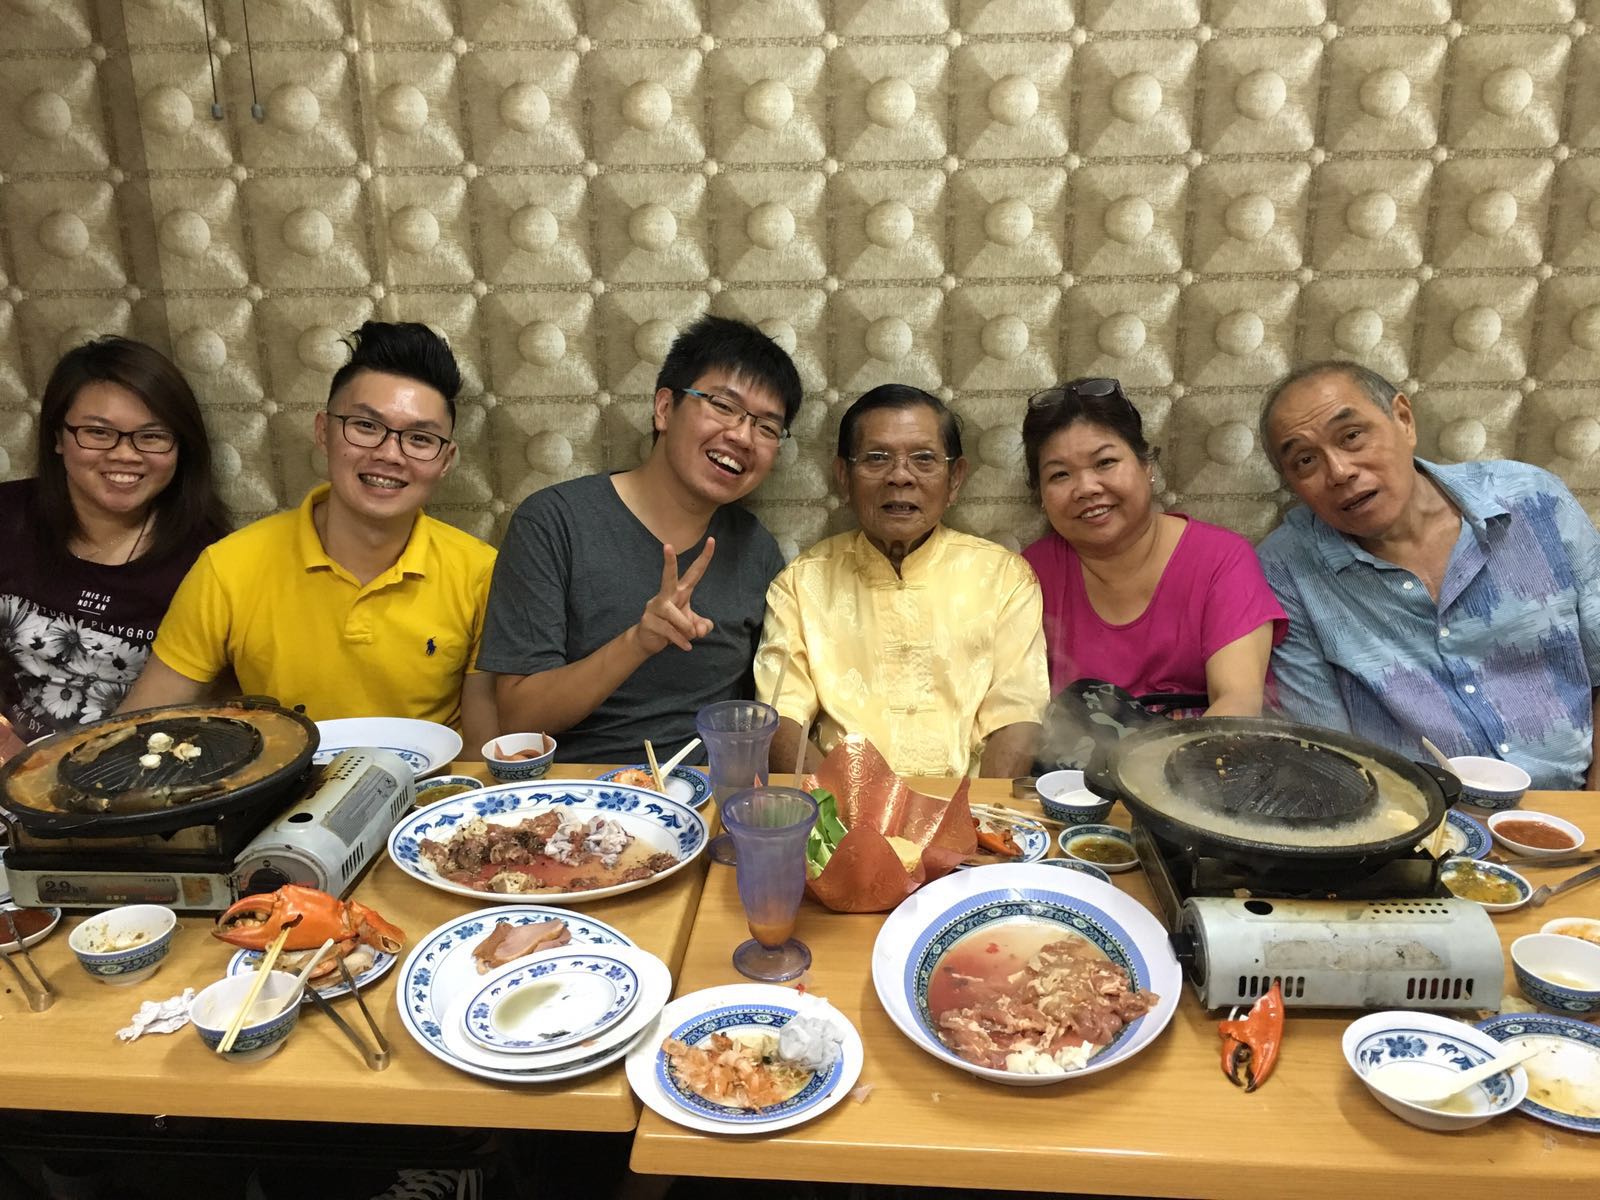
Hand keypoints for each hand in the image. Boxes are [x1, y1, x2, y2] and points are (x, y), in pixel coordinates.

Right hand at [635, 538, 715, 654]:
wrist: (648, 641)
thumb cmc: (673, 628)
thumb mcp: (693, 627)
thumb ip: (703, 626)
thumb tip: (700, 629)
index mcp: (680, 592)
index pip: (694, 572)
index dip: (704, 558)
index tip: (712, 540)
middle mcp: (666, 595)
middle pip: (669, 577)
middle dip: (669, 562)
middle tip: (667, 546)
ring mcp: (655, 607)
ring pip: (675, 615)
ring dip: (686, 629)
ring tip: (689, 637)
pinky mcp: (648, 621)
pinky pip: (670, 631)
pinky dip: (680, 641)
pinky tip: (686, 647)